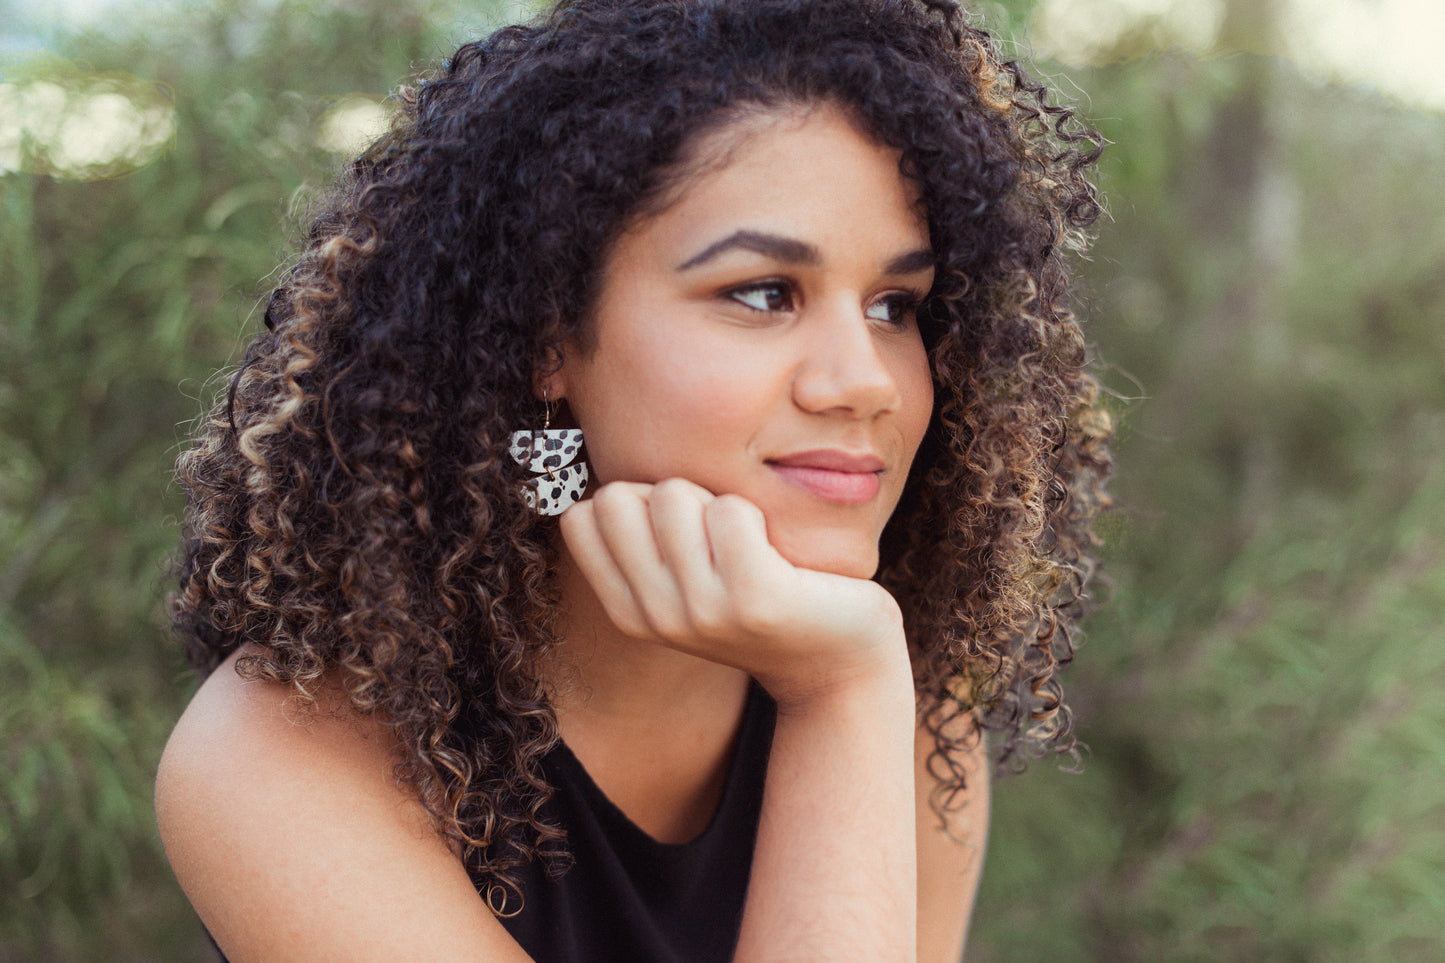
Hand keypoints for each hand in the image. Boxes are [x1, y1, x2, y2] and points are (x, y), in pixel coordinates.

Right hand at [557, 478, 908, 706]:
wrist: (839, 663)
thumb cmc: (761, 599)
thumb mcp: (687, 584)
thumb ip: (644, 542)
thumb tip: (611, 482)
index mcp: (630, 613)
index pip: (579, 519)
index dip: (630, 503)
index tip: (677, 530)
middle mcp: (657, 617)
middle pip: (616, 498)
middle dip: (667, 495)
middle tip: (714, 533)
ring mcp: (703, 612)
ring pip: (672, 494)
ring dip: (715, 501)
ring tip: (748, 544)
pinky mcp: (755, 599)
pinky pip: (730, 509)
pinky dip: (755, 512)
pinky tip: (775, 551)